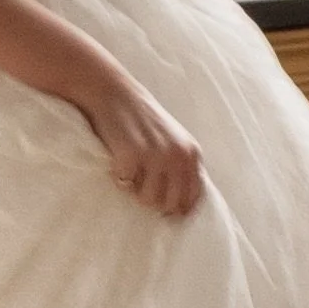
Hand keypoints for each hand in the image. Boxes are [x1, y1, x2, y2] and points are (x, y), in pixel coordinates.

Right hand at [75, 72, 204, 216]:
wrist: (115, 94)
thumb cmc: (140, 120)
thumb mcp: (172, 141)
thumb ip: (181, 166)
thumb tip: (180, 206)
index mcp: (191, 154)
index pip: (193, 197)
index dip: (178, 210)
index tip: (164, 213)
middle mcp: (178, 156)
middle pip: (171, 204)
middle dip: (155, 204)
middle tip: (140, 191)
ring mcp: (155, 156)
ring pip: (149, 200)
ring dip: (135, 193)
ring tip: (129, 175)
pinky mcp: (132, 156)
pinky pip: (125, 186)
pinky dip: (118, 180)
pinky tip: (116, 165)